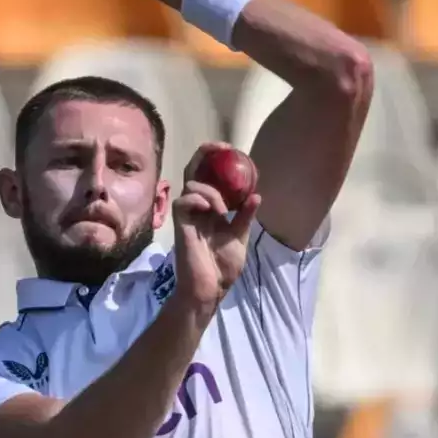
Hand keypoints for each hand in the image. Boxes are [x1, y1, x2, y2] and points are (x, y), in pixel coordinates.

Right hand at [171, 142, 261, 309]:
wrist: (210, 289)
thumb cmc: (222, 267)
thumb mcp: (239, 238)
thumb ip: (245, 217)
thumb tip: (257, 195)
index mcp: (210, 209)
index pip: (209, 177)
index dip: (216, 161)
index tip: (232, 151)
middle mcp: (197, 208)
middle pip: (194, 171)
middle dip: (206, 154)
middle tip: (223, 149)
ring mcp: (188, 215)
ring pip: (192, 185)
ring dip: (211, 190)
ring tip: (225, 209)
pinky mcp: (180, 224)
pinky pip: (183, 200)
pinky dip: (199, 198)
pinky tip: (213, 210)